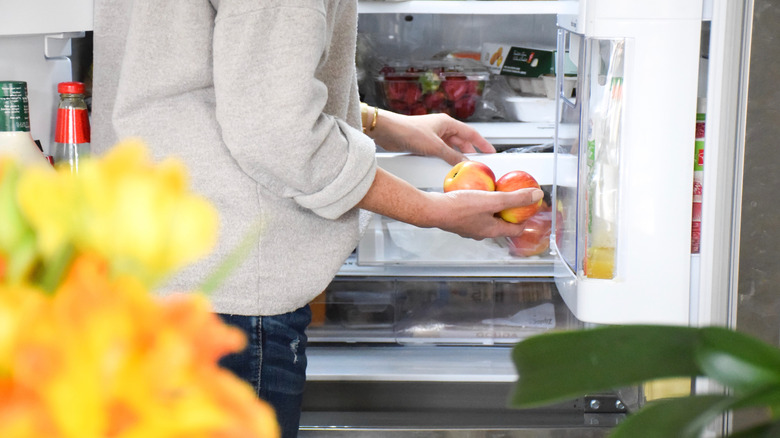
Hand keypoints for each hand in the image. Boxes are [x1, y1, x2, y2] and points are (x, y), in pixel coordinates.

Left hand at [368, 109, 495, 165]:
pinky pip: (440, 152)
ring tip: (463, 168)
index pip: (471, 133)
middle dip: (469, 152)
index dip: (482, 143)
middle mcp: (441, 128)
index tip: (491, 151)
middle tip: (477, 163)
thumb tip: (464, 164)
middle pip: (461, 141)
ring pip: (450, 147)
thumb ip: (451, 156)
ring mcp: (432, 136)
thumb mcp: (435, 147)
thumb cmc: (409, 131)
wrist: (387, 132)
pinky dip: (445, 159)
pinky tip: (446, 167)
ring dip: (456, 157)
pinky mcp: (424, 144)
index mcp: (447, 123)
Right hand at [422, 187, 544, 239]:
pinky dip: (479, 206)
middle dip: (508, 213)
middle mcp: (481, 233)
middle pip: (501, 224)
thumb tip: (536, 195)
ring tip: (495, 195)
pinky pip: (474, 214)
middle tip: (512, 199)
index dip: (524, 219)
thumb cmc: (460, 207)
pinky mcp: (459, 221)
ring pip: (487, 219)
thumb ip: (515, 198)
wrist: (433, 210)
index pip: (516, 229)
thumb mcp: (492, 200)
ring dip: (493, 209)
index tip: (528, 208)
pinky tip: (476, 194)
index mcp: (492, 231)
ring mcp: (469, 228)